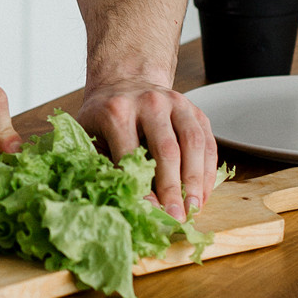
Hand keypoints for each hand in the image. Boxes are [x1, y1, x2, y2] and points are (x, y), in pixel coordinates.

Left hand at [77, 79, 217, 221]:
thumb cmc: (106, 114)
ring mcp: (177, 104)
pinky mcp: (195, 110)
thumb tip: (113, 201)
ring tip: (194, 208)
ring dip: (195, 180)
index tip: (149, 212)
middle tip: (176, 217)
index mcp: (118, 111)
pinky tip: (203, 193)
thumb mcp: (90, 134)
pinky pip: (208, 142)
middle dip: (172, 187)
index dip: (141, 186)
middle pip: (167, 149)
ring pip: (193, 144)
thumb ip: (98, 164)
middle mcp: (150, 103)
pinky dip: (208, 170)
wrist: (126, 81)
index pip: (131, 153)